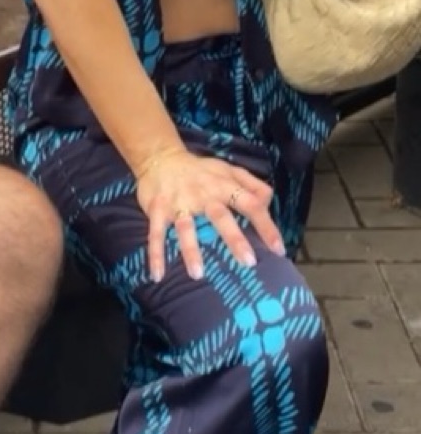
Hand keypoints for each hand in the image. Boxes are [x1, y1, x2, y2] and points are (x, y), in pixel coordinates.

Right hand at [136, 150, 285, 282]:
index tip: (278, 249)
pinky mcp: (157, 209)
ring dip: (190, 250)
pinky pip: (155, 234)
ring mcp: (178, 203)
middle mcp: (202, 194)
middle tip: (249, 262)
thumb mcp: (228, 170)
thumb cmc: (200, 171)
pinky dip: (155, 254)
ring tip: (197, 274)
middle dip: (234, 238)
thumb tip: (269, 202)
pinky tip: (157, 275)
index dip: (265, 225)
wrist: (160, 158)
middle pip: (220, 216)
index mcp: (223, 186)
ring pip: (185, 227)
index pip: (250, 204)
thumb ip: (251, 184)